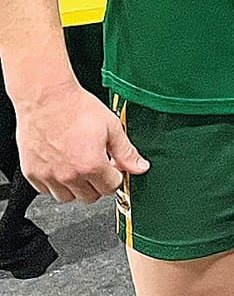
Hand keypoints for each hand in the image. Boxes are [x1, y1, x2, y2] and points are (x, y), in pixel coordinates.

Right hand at [16, 81, 149, 203]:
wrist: (46, 98)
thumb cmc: (76, 108)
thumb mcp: (111, 127)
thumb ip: (126, 152)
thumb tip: (140, 167)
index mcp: (91, 165)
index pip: (111, 187)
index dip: (116, 175)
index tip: (113, 167)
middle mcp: (69, 174)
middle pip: (90, 196)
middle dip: (98, 183)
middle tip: (97, 166)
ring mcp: (48, 175)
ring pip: (67, 197)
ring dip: (76, 187)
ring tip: (78, 166)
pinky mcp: (32, 172)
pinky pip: (45, 191)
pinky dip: (54, 183)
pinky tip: (61, 166)